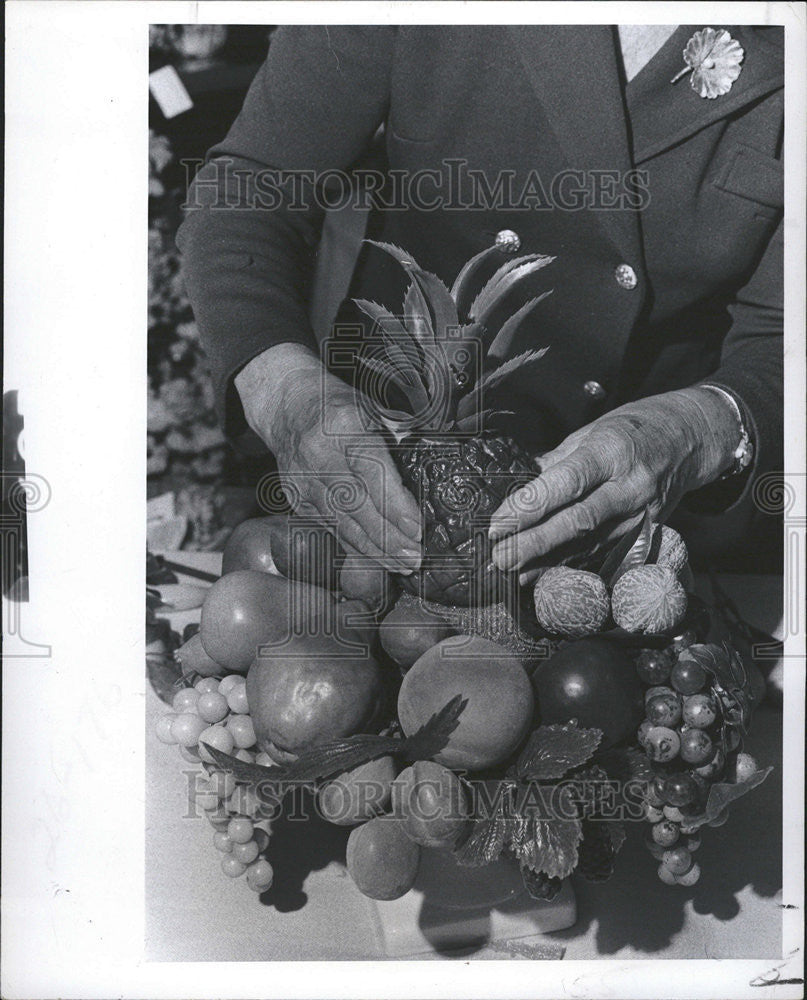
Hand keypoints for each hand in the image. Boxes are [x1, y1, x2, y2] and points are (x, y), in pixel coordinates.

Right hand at [236, 344, 421, 573]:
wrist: (286, 406)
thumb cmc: (338, 406)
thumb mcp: (373, 409)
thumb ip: (399, 439)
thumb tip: (427, 472)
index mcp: (345, 427)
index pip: (373, 473)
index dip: (396, 506)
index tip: (418, 529)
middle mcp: (320, 456)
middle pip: (357, 506)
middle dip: (389, 538)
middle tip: (416, 559)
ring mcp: (305, 481)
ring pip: (343, 524)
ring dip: (375, 550)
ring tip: (402, 565)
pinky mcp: (298, 500)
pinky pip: (330, 528)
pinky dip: (355, 547)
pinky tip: (377, 560)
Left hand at [489, 387, 739, 581]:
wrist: (688, 439)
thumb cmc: (633, 430)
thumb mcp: (591, 432)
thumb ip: (556, 463)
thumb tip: (518, 488)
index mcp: (612, 451)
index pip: (566, 482)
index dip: (529, 506)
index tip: (497, 523)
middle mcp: (630, 486)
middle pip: (577, 521)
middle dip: (533, 543)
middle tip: (500, 557)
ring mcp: (642, 513)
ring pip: (589, 544)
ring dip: (548, 561)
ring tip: (513, 570)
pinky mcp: (647, 533)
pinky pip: (604, 552)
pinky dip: (572, 565)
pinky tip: (544, 574)